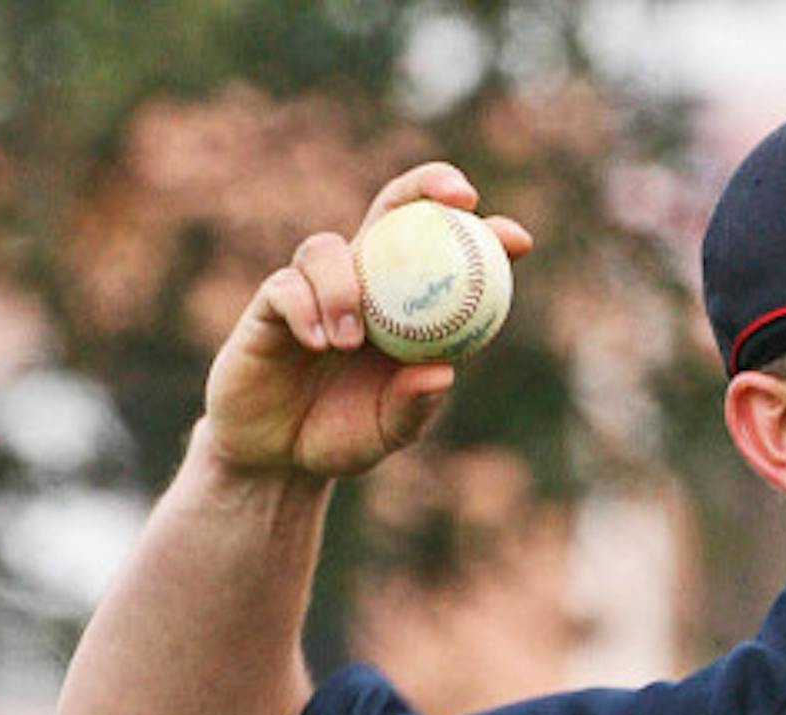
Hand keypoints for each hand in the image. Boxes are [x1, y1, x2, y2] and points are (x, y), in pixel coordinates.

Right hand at [201, 163, 533, 478]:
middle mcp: (363, 285)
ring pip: (329, 248)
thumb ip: (414, 405)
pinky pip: (286, 286)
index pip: (444, 257)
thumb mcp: (389, 431)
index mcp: (405, 311)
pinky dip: (305, 308)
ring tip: (350, 342)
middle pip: (392, 212)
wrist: (280, 455)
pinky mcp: (269, 303)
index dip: (481, 236)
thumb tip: (444, 374)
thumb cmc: (344, 434)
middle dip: (425, 188)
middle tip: (459, 197)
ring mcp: (314, 288)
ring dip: (345, 287)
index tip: (516, 239)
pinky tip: (318, 342)